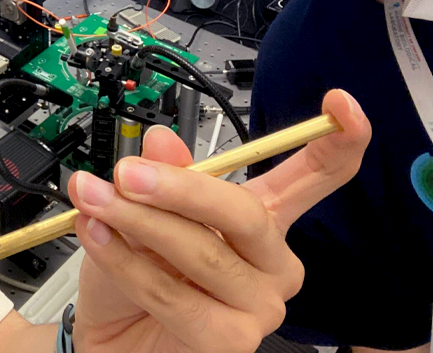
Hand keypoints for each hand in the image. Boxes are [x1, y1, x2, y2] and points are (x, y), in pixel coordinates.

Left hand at [69, 89, 370, 352]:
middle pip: (246, 212)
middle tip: (127, 173)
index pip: (316, 178)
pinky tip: (100, 240)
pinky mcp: (230, 340)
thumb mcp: (141, 209)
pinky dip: (126, 263)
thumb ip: (162, 176)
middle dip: (179, 187)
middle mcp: (271, 262)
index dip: (336, 140)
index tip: (339, 104)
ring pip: (201, 252)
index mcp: (262, 218)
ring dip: (136, 222)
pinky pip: (173, 293)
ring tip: (93, 200)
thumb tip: (164, 141)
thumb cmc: (133, 273)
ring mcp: (258, 305)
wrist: (108, 335)